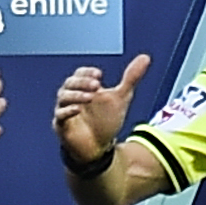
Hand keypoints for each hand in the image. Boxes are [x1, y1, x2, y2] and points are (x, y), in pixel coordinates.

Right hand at [51, 52, 148, 169]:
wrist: (100, 147)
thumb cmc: (106, 120)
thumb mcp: (121, 98)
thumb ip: (131, 78)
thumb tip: (145, 57)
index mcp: (83, 88)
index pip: (80, 74)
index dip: (87, 72)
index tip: (99, 75)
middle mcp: (71, 97)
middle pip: (70, 83)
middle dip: (82, 82)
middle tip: (97, 84)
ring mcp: (65, 111)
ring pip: (63, 97)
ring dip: (76, 95)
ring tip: (91, 96)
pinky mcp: (61, 126)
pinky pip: (59, 116)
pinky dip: (67, 111)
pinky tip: (77, 110)